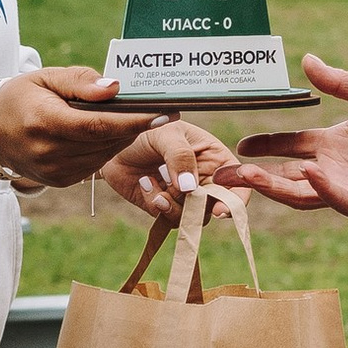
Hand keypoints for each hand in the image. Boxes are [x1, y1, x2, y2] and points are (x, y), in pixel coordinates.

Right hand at [0, 69, 169, 194]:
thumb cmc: (21, 96)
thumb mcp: (46, 77)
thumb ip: (80, 82)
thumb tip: (115, 88)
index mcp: (46, 122)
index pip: (99, 125)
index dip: (135, 121)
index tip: (165, 113)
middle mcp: (49, 152)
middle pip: (106, 141)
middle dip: (137, 127)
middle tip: (163, 110)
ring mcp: (54, 172)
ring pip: (105, 155)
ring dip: (124, 138)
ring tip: (139, 119)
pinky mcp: (59, 181)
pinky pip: (95, 165)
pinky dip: (107, 149)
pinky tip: (113, 134)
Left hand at [96, 114, 238, 221]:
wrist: (109, 143)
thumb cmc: (144, 129)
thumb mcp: (165, 133)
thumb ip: (180, 156)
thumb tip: (190, 188)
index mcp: (213, 157)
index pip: (237, 182)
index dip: (236, 199)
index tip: (221, 210)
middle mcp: (203, 179)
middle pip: (217, 206)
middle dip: (198, 206)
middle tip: (179, 194)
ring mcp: (184, 196)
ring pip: (192, 217)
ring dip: (173, 205)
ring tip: (155, 185)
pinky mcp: (164, 207)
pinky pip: (168, 218)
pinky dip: (157, 204)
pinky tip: (145, 183)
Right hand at [208, 57, 347, 220]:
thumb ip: (339, 82)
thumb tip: (306, 60)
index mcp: (332, 144)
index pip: (289, 146)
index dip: (264, 146)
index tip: (239, 144)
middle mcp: (334, 169)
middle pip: (285, 176)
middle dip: (255, 176)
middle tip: (227, 173)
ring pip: (302, 194)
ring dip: (276, 187)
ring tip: (252, 176)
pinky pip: (337, 200)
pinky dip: (322, 187)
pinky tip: (308, 171)